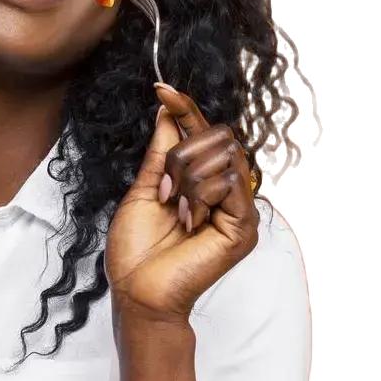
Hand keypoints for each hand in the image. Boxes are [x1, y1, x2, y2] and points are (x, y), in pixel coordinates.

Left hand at [105, 83, 259, 318]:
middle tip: (163, 191)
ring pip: (222, 156)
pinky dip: (198, 196)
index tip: (162, 88)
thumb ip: (162, 153)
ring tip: (174, 211)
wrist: (136, 292)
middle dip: (181, 156)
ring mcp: (239, 211)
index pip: (205, 135)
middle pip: (216, 138)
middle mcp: (227, 194)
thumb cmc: (136, 251)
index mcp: (204, 184)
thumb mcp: (145, 189)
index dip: (186, 109)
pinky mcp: (244, 228)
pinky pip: (228, 183)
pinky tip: (186, 221)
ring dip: (186, 179)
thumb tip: (167, 112)